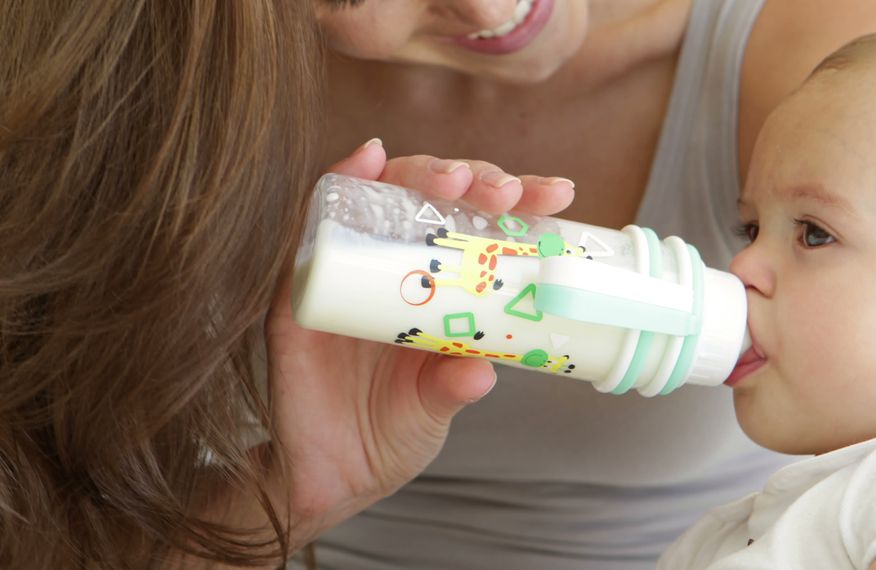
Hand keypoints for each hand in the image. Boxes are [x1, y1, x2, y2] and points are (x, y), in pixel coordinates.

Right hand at [263, 139, 574, 543]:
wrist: (329, 476)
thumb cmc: (390, 431)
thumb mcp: (434, 407)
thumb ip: (453, 385)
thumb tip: (481, 372)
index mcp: (441, 288)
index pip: (482, 227)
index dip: (518, 204)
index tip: (558, 196)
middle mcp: (396, 267)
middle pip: (436, 199)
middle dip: (475, 182)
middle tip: (505, 193)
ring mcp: (349, 269)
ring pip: (383, 196)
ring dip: (419, 174)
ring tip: (453, 179)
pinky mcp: (300, 286)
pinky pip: (314, 226)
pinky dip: (338, 183)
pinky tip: (367, 162)